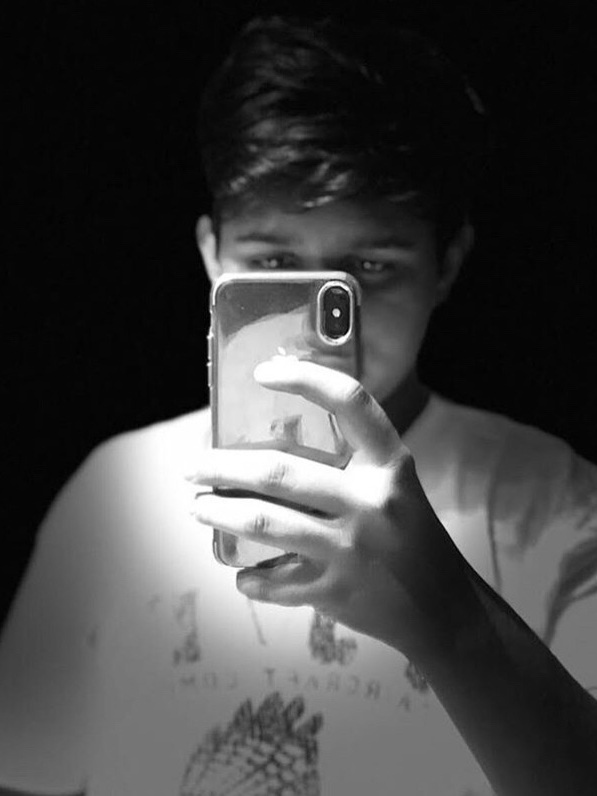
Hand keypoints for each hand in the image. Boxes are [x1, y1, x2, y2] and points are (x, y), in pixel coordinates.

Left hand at [188, 358, 478, 661]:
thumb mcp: (394, 488)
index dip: (305, 379)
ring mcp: (352, 550)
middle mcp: (372, 502)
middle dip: (222, 467)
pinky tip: (241, 573)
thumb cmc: (410, 536)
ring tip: (198, 506)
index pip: (351, 402)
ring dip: (219, 513)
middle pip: (279, 472)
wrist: (444, 610)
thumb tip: (271, 446)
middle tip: (194, 468)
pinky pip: (275, 582)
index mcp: (390, 466)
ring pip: (264, 523)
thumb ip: (350, 466)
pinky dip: (250, 578)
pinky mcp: (335, 592)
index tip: (262, 373)